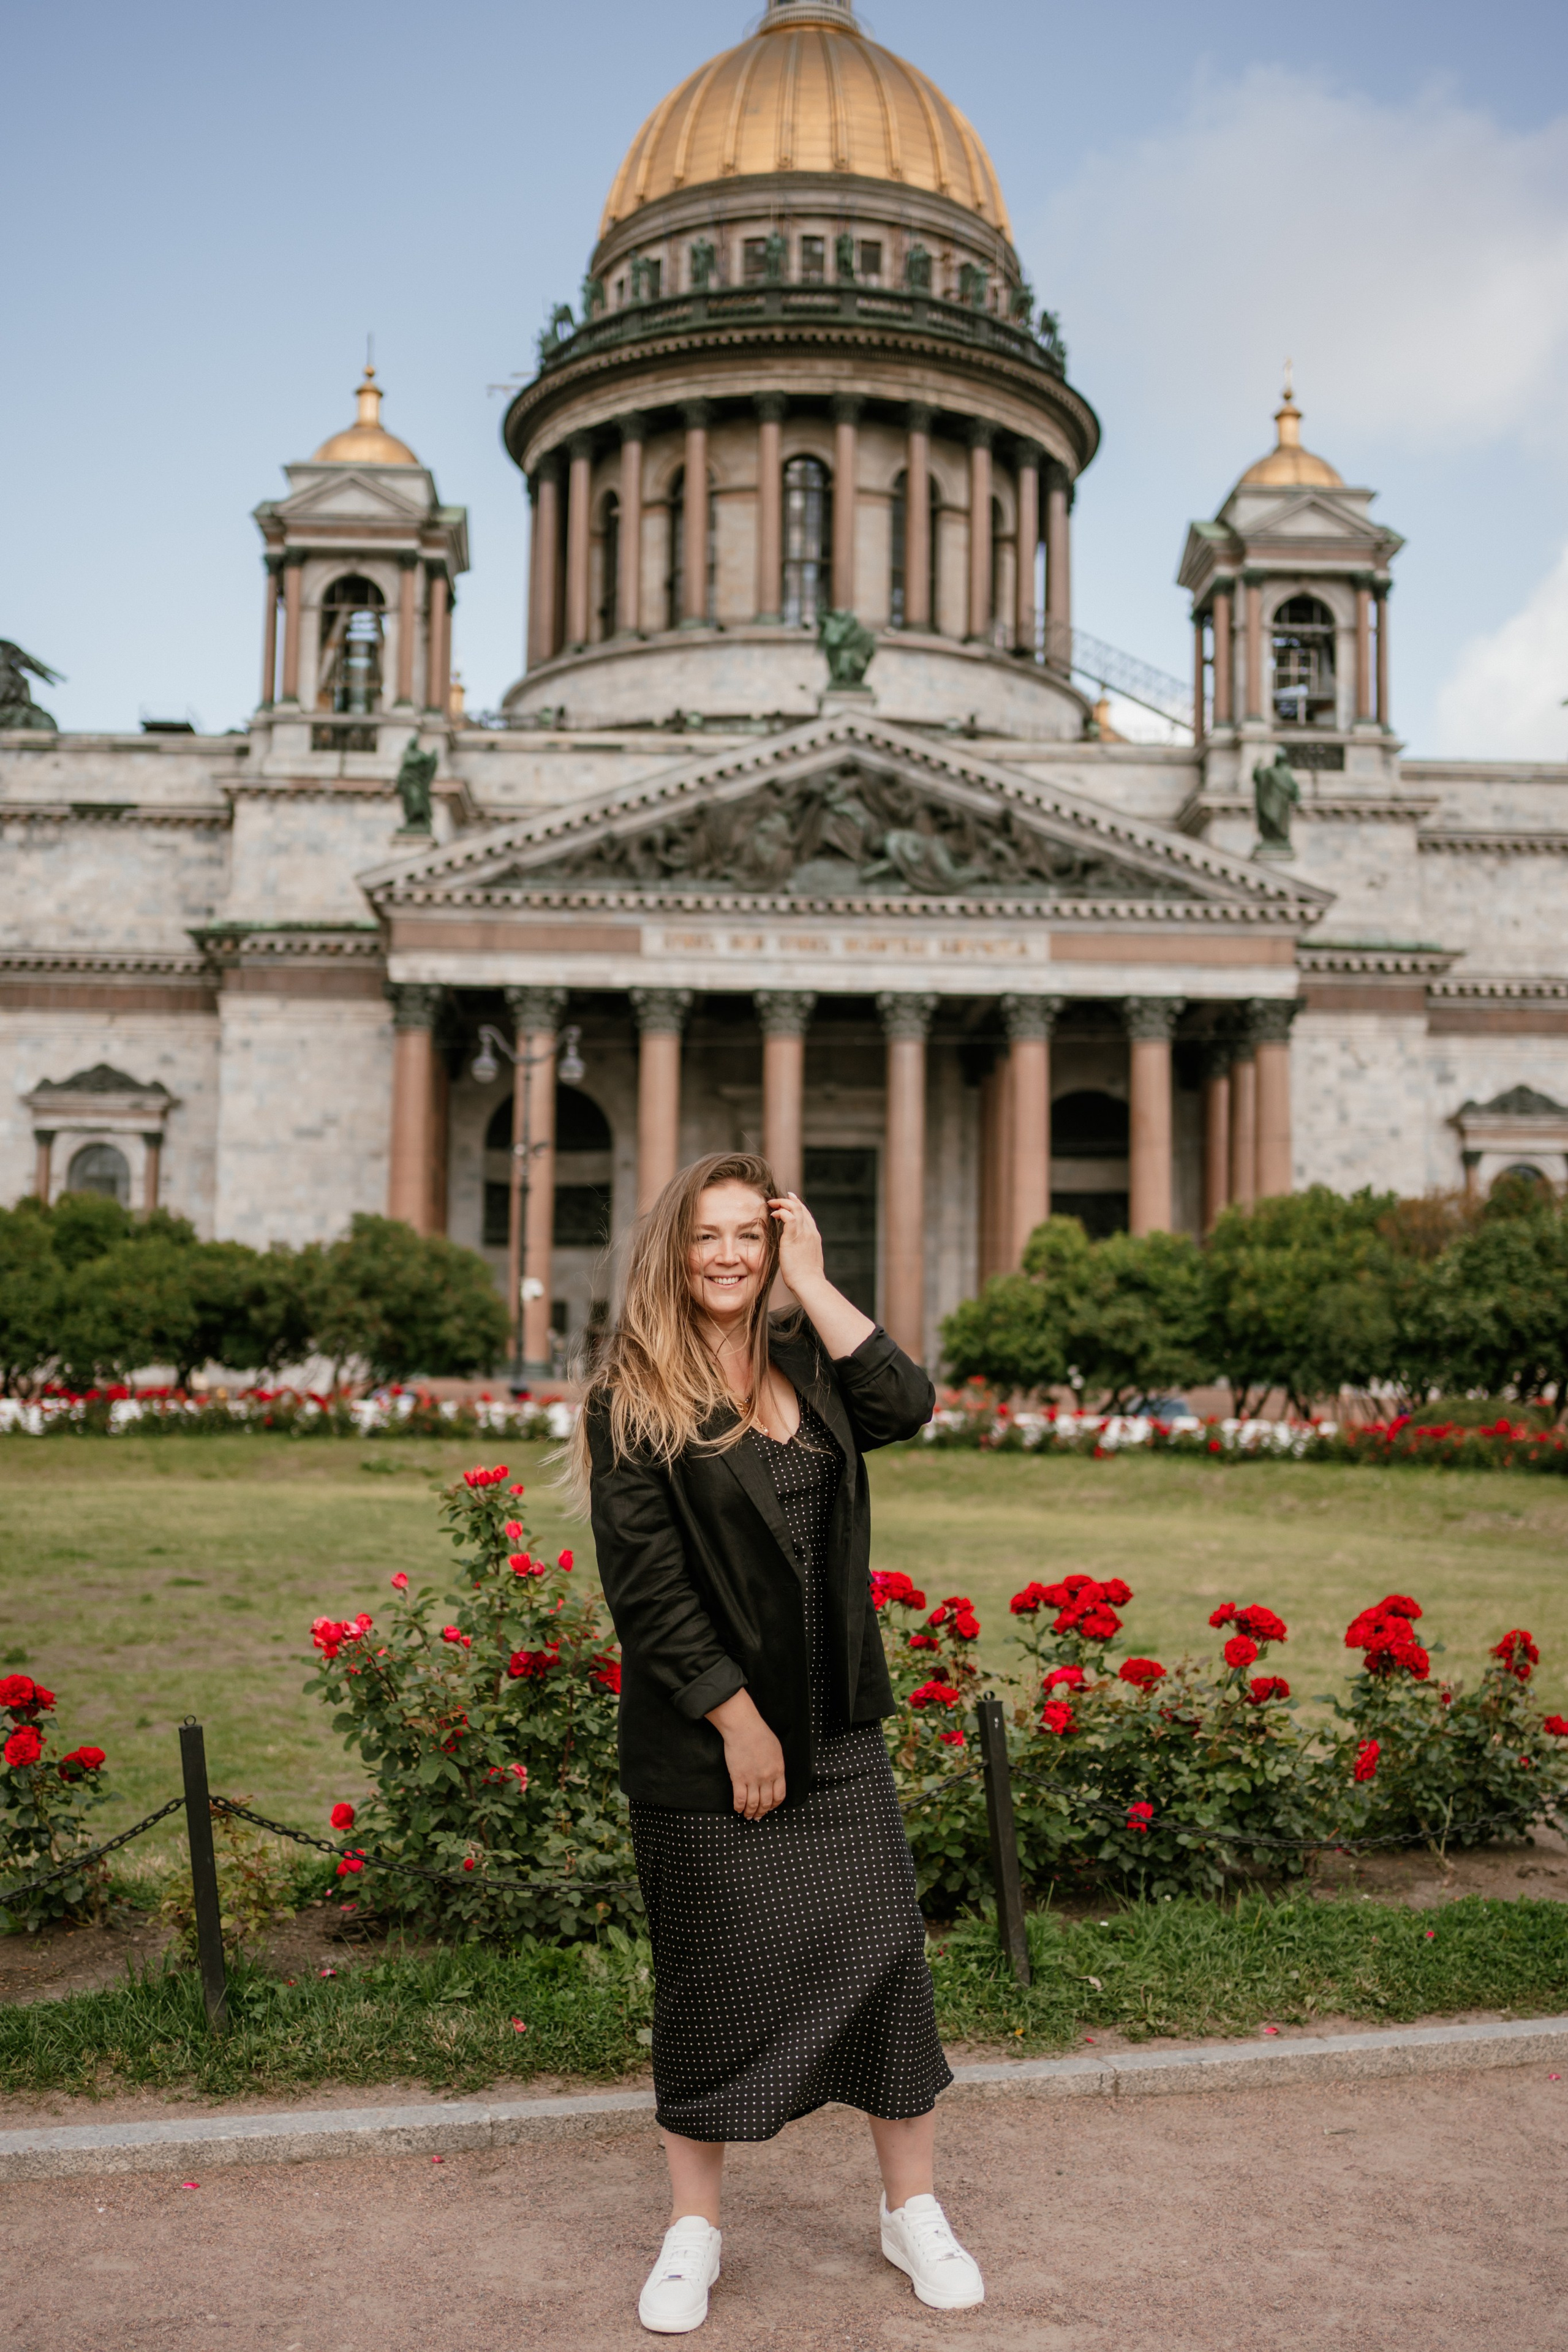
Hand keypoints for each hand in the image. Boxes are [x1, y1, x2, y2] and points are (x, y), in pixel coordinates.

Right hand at [706, 1689, 786, 1818]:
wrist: (744, 1728)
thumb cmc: (759, 1734)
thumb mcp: (776, 1750)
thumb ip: (776, 1765)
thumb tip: (774, 1776)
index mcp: (778, 1770)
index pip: (780, 1795)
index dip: (774, 1804)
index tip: (770, 1807)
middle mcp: (767, 1778)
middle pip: (766, 1802)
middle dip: (762, 1812)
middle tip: (758, 1816)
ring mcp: (752, 1779)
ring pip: (753, 1804)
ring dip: (750, 1812)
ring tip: (748, 1816)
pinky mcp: (738, 1778)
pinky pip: (739, 1799)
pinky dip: (739, 1807)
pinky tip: (738, 1809)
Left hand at [769, 1192, 826, 1297]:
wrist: (809, 1282)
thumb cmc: (806, 1276)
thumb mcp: (807, 1259)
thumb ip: (802, 1250)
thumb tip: (794, 1250)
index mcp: (814, 1236)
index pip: (806, 1215)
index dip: (797, 1206)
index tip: (789, 1201)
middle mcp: (810, 1232)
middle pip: (801, 1208)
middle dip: (788, 1201)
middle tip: (777, 1200)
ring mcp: (803, 1233)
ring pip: (795, 1208)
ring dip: (782, 1203)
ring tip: (772, 1204)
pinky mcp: (793, 1237)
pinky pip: (789, 1217)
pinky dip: (781, 1212)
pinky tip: (773, 1215)